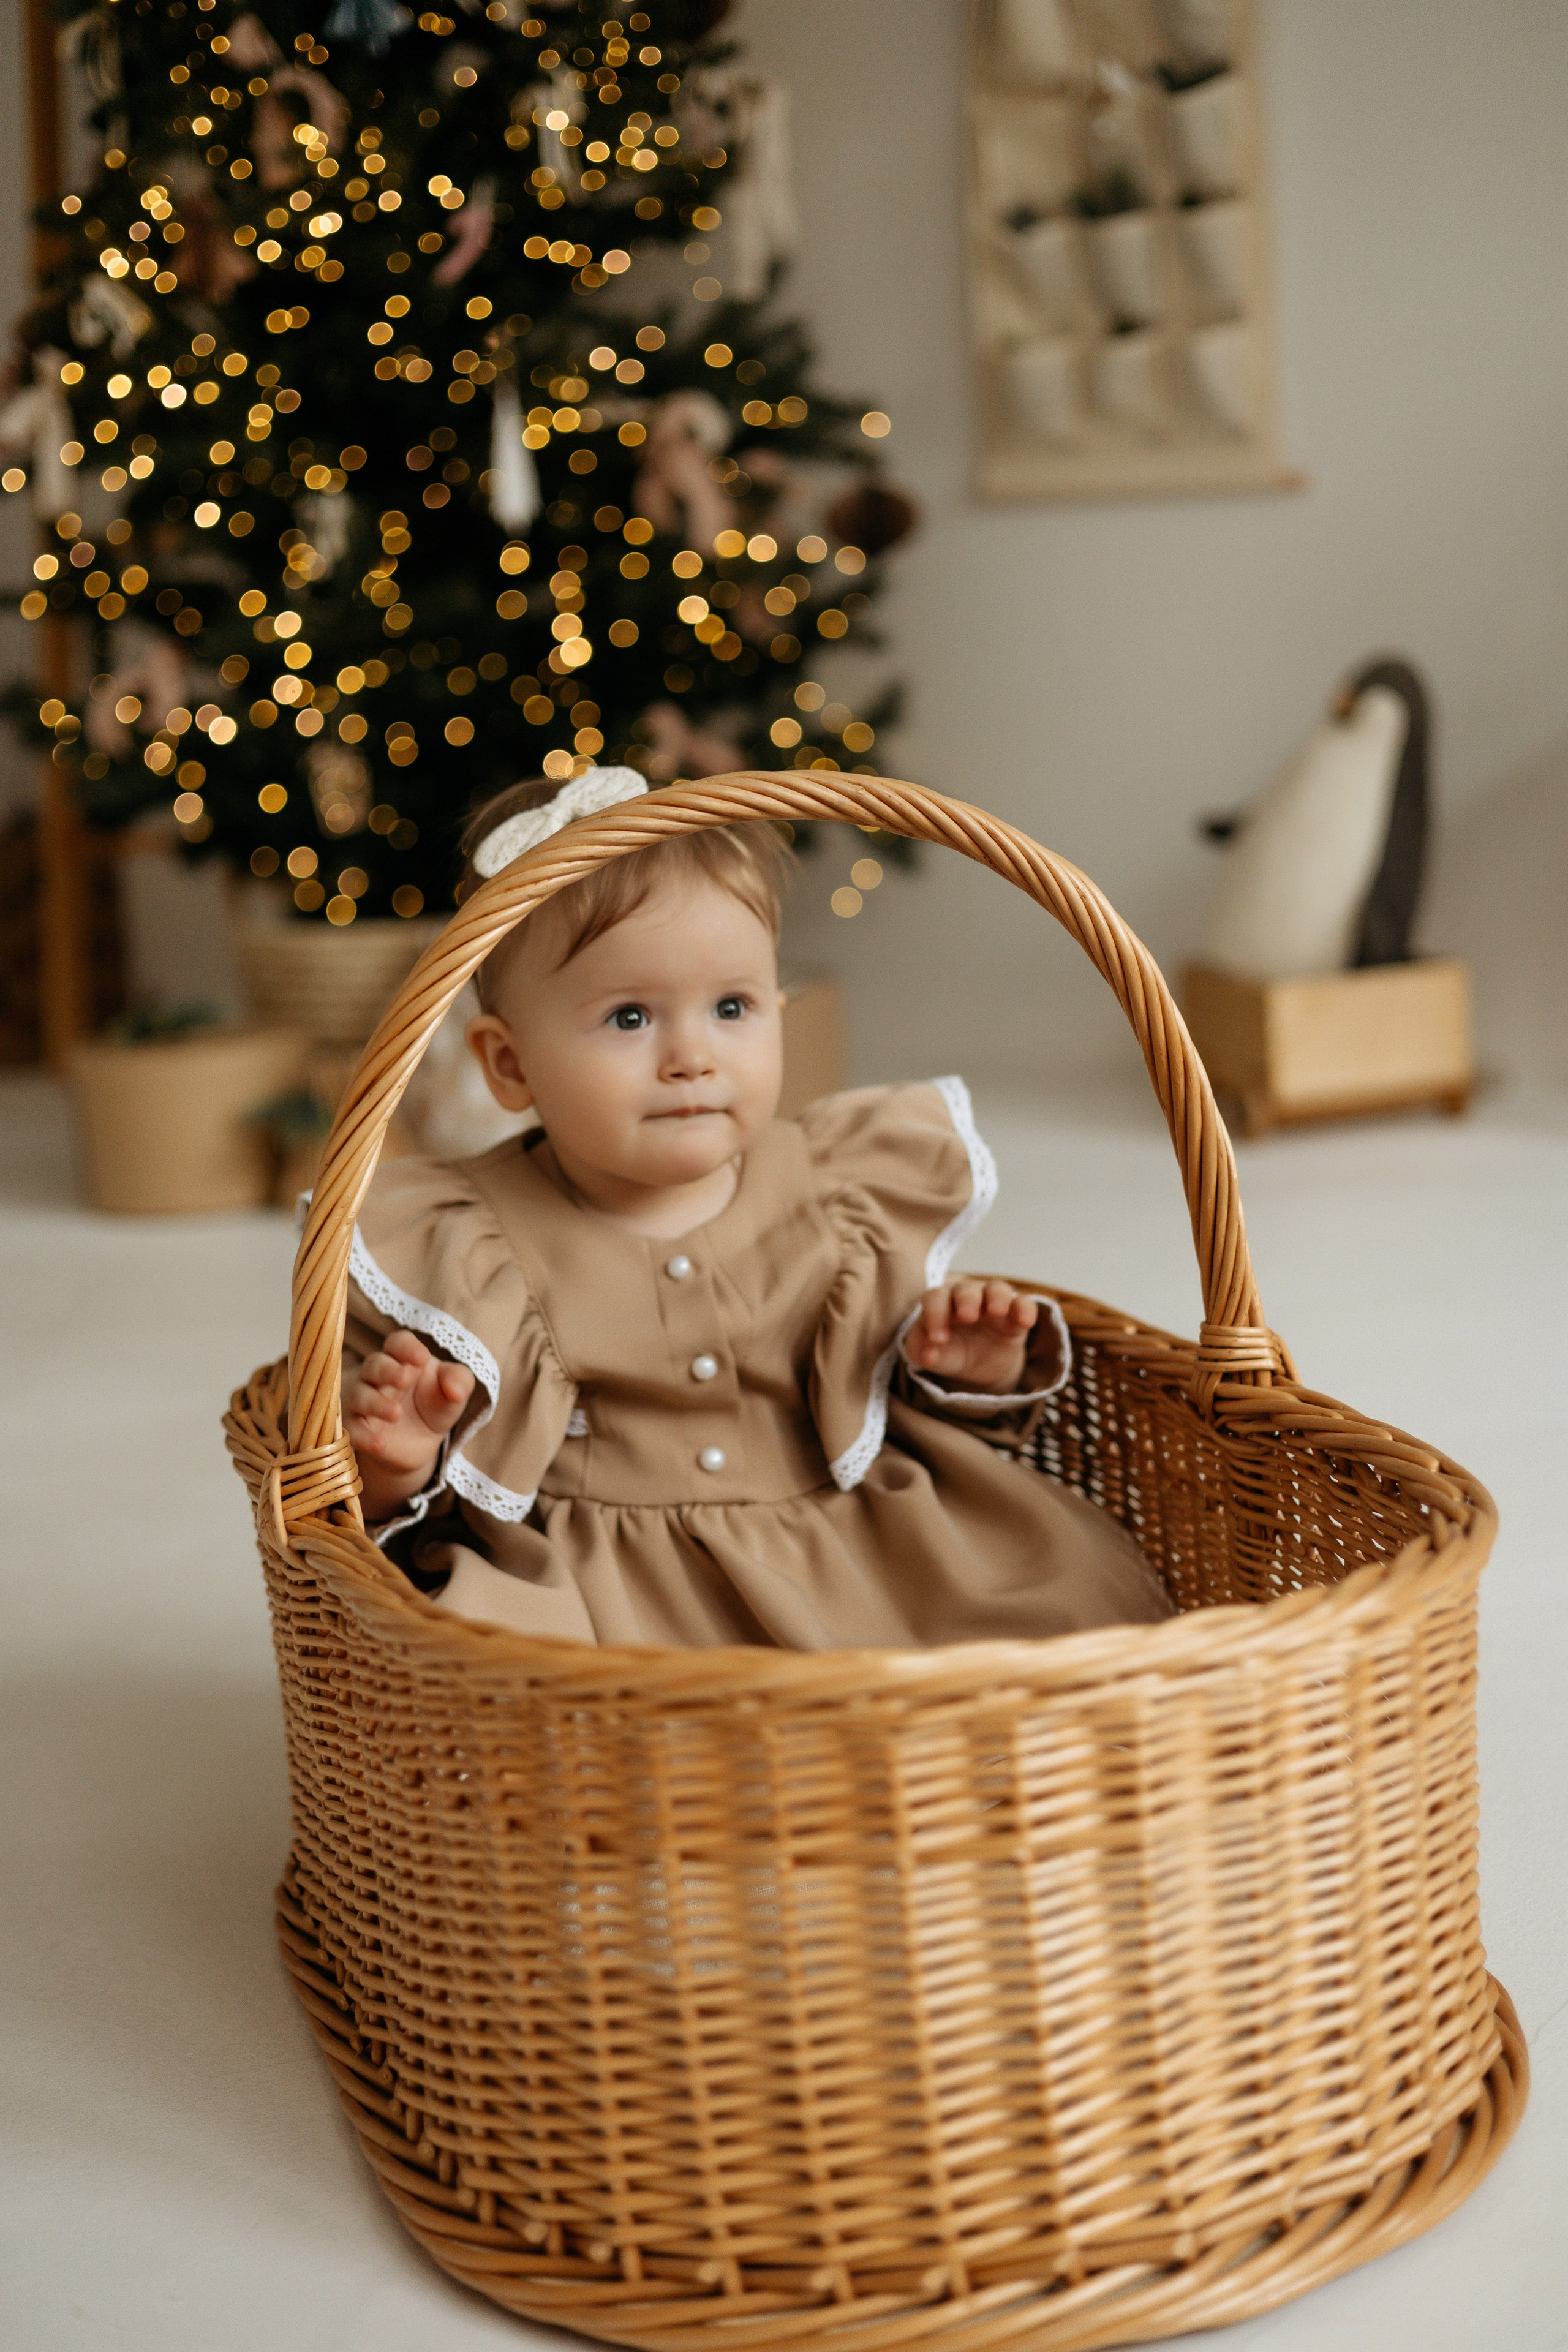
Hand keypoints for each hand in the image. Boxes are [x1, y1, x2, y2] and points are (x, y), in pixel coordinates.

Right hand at [345, 1328, 474, 1520]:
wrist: (425, 1442)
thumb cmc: (438, 1405)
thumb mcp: (455, 1392)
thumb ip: (460, 1382)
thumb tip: (456, 1390)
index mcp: (404, 1359)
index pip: (398, 1343)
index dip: (407, 1347)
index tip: (422, 1357)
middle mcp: (380, 1376)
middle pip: (374, 1364)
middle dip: (387, 1370)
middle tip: (404, 1379)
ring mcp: (366, 1400)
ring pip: (359, 1394)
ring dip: (375, 1402)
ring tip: (396, 1413)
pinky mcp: (360, 1427)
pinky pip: (353, 1429)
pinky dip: (363, 1436)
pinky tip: (379, 1444)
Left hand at [904, 1279, 1038, 1394]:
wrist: (980, 1365)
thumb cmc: (951, 1351)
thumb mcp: (934, 1356)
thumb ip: (923, 1352)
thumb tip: (928, 1354)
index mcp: (942, 1303)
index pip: (935, 1298)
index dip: (935, 1315)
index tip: (937, 1340)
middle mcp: (967, 1297)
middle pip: (966, 1289)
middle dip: (966, 1301)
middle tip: (967, 1317)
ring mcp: (992, 1302)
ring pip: (997, 1288)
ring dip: (997, 1297)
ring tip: (997, 1311)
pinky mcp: (1015, 1314)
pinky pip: (1023, 1304)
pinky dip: (1025, 1309)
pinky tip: (1025, 1322)